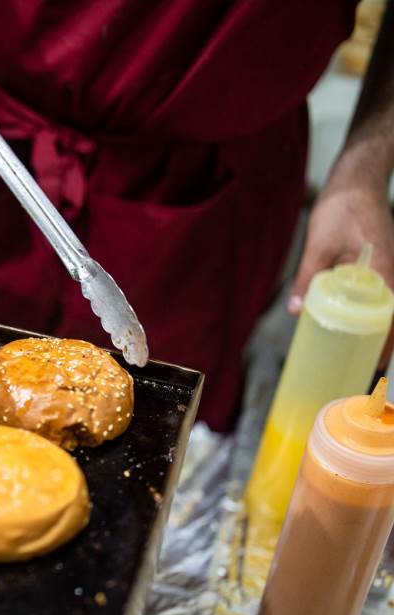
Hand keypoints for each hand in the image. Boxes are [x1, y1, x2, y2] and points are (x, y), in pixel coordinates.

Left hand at [290, 151, 393, 362]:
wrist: (357, 178)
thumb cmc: (343, 206)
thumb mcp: (319, 244)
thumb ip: (308, 278)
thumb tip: (296, 312)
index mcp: (386, 271)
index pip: (392, 318)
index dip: (385, 344)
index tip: (373, 367)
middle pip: (392, 318)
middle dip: (381, 344)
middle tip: (361, 370)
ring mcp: (390, 268)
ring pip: (387, 308)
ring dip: (375, 330)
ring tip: (356, 356)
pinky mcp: (381, 263)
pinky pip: (379, 295)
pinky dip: (369, 312)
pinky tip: (351, 324)